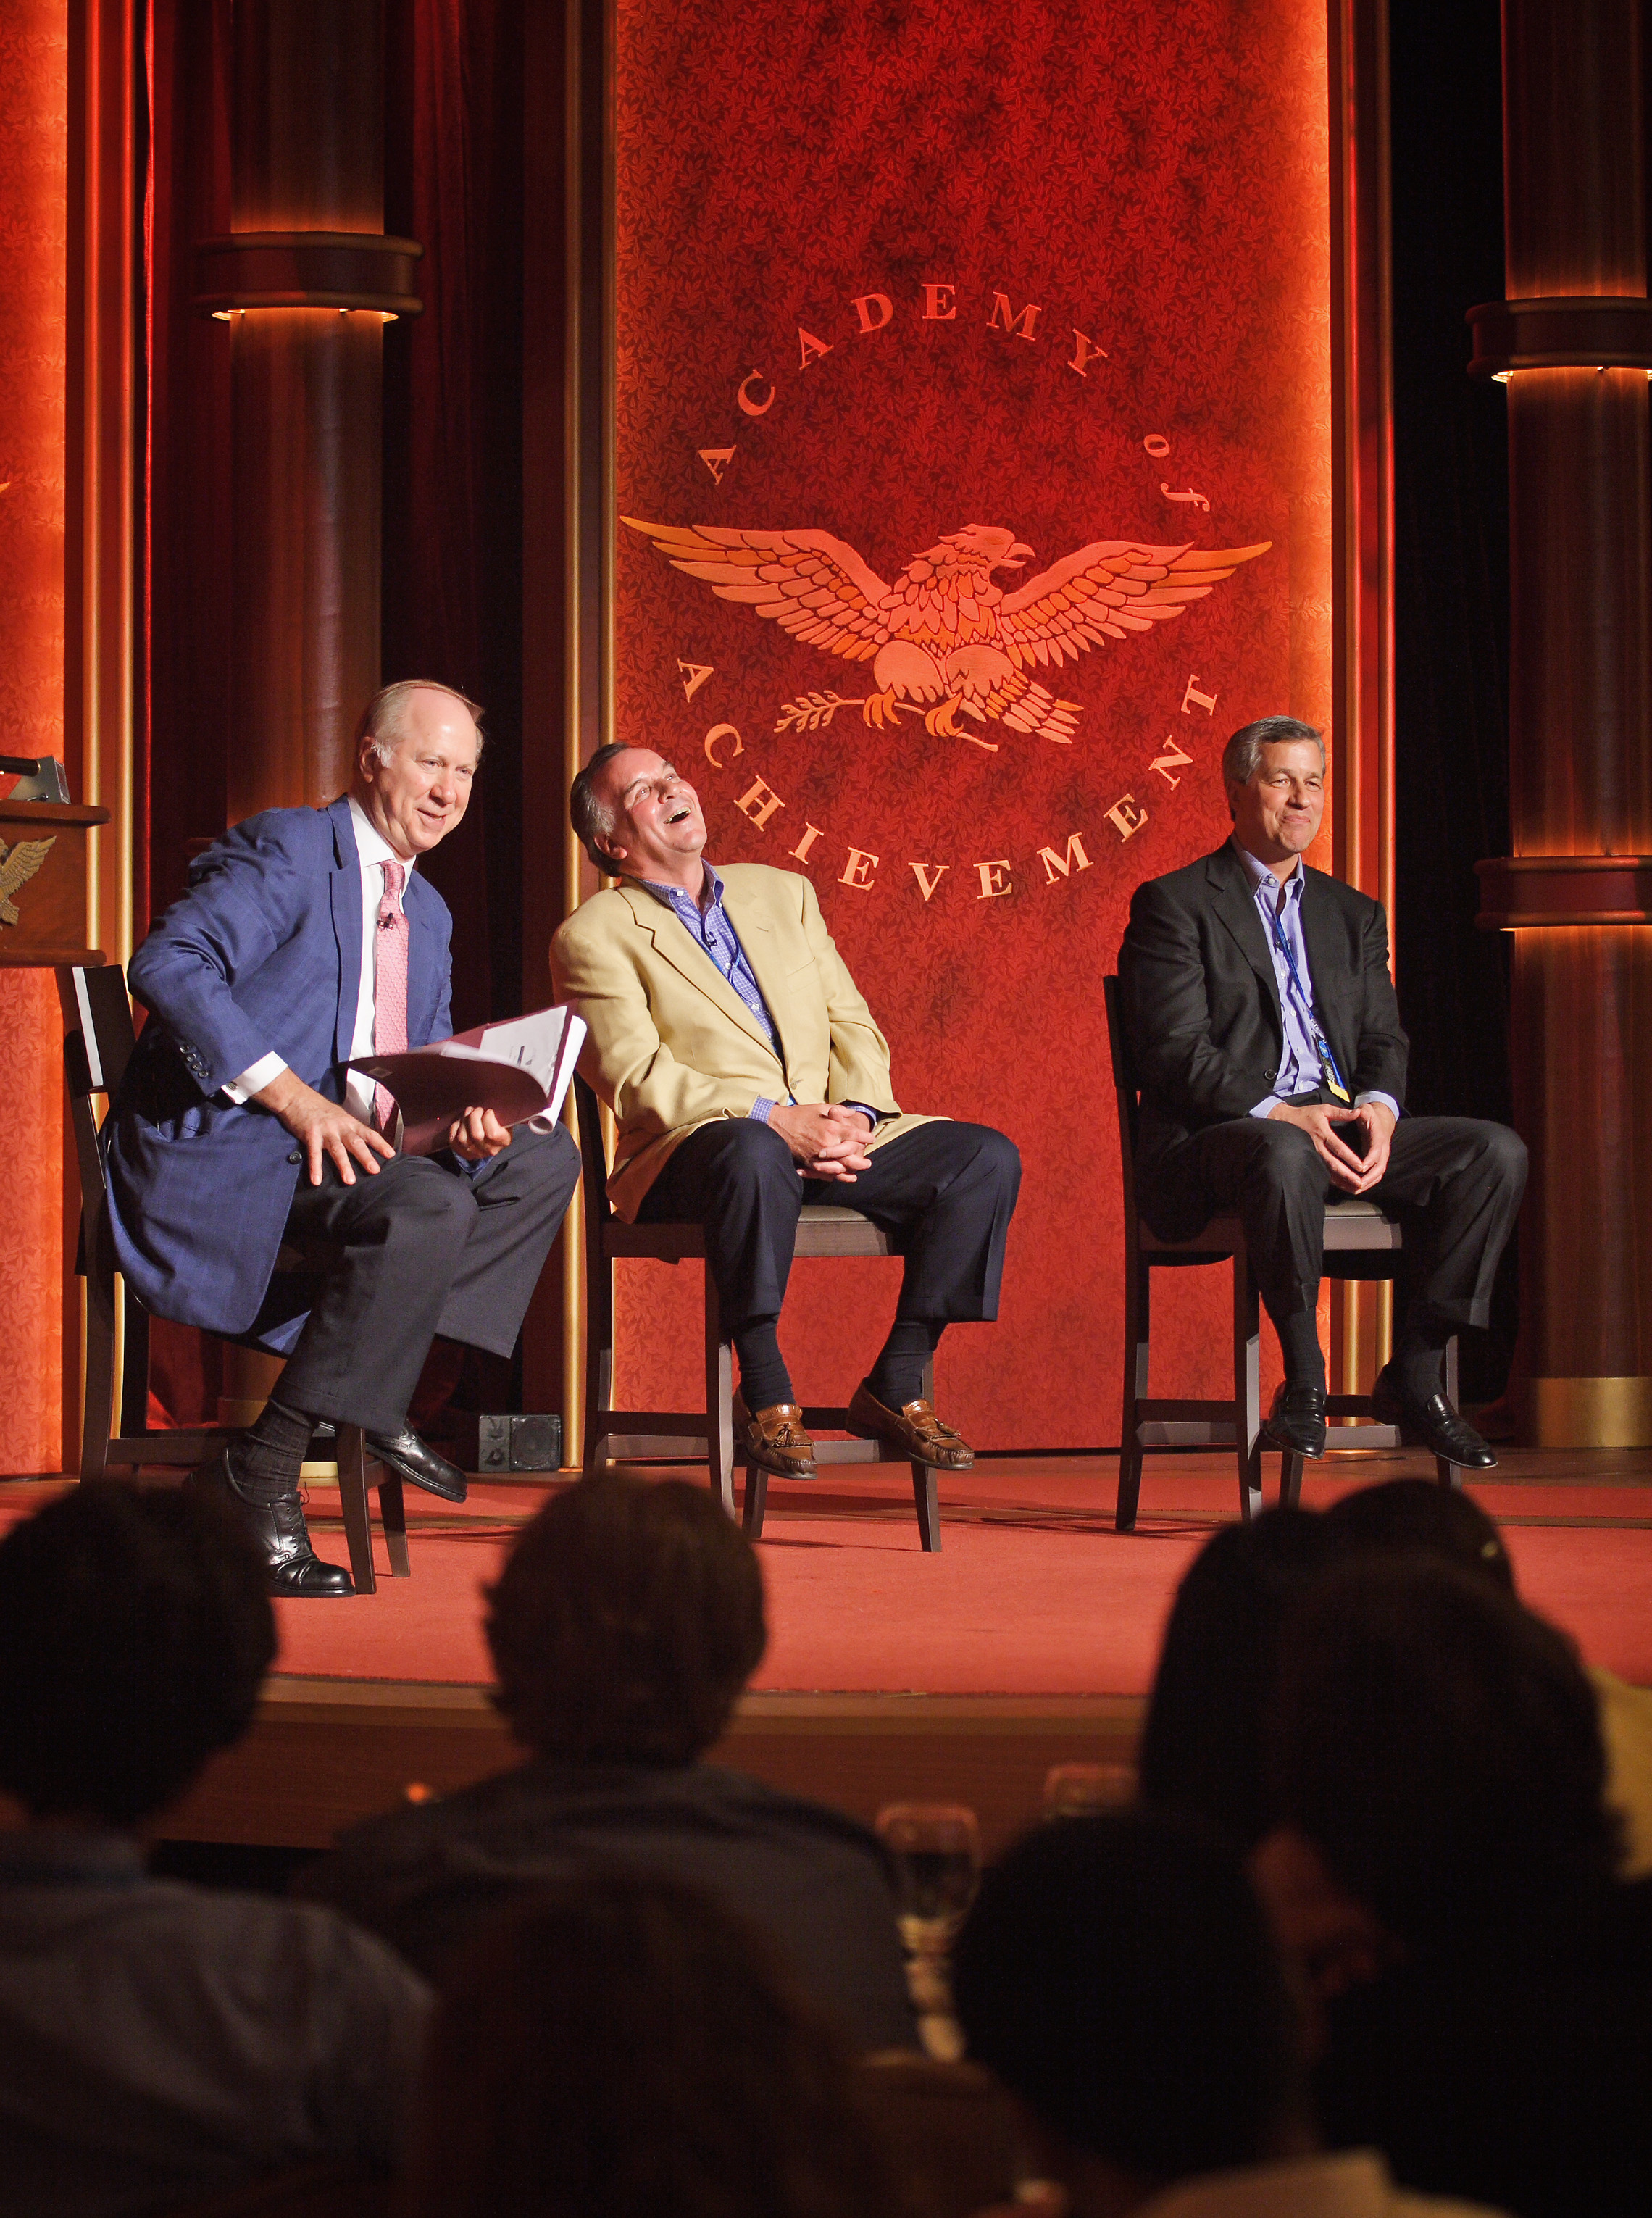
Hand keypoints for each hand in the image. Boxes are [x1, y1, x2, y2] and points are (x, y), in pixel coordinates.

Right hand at [257, 1070, 393, 1186]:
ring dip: (344, 1165)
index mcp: (349, 1123)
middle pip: (356, 1143)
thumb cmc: (319, 1108)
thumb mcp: (339, 1116)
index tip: (391, 1155)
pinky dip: (315, 1168)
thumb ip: (349, 1130)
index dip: (380, 1144)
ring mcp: (325, 1130)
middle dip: (366, 1157)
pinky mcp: (309, 1134)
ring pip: (337, 1149)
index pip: (369, 1133)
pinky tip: (317, 1180)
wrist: (297, 1096)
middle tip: (375, 1171)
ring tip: (350, 1181)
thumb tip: (362, 1144)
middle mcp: (340, 1127)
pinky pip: (313, 1154)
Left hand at [445, 1106, 513, 1160]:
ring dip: (463, 1122)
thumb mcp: (504, 1114)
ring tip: (468, 1113)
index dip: (488, 1118)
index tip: (488, 1111)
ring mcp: (476, 1153)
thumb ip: (500, 1112)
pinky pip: (453, 1140)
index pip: (493, 1134)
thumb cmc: (497, 1118)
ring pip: (463, 1138)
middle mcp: (490, 1150)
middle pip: (476, 1135)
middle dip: (474, 1117)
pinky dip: (455, 1129)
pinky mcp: (463, 1152)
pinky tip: (461, 1122)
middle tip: (476, 1110)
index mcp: (504, 1141)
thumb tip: (489, 1107)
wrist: (490, 1128)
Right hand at [766, 1103, 874, 1181]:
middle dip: (861, 1159)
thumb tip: (852, 1113)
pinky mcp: (810, 1162)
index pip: (854, 1134)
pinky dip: (833, 1175)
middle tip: (868, 1163)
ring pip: (839, 1166)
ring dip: (849, 1170)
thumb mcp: (821, 1107)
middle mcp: (827, 1142)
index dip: (865, 1137)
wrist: (780, 1124)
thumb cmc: (800, 1114)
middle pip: (850, 1155)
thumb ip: (839, 1111)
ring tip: (857, 1172)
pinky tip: (840, 1176)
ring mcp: (819, 1154)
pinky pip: (825, 1171)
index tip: (871, 1139)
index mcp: (832, 1127)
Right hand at [1267, 1099, 1368, 1192]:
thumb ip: (1342, 1113)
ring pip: (1328, 1170)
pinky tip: (1342, 1185)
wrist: (1286, 1121)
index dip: (1350, 1158)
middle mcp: (1319, 1146)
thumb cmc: (1306, 1114)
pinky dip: (1333, 1179)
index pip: (1339, 1149)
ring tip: (1353, 1187)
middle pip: (1334, 1164)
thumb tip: (1358, 1112)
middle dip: (1347, 1174)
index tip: (1361, 1166)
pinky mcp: (1311, 1158)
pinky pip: (1323, 1171)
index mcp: (1323, 1134)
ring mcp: (1314, 1154)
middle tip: (1360, 1183)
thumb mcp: (1324, 1109)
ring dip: (1341, 1180)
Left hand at [1345, 1099, 1395, 1192]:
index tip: (1362, 1167)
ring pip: (1377, 1175)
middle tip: (1358, 1184)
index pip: (1377, 1150)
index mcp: (1379, 1138)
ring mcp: (1381, 1158)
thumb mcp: (1366, 1109)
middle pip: (1379, 1168)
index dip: (1370, 1159)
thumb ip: (1362, 1111)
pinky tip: (1352, 1188)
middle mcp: (1382, 1150)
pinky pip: (1372, 1177)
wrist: (1381, 1120)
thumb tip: (1358, 1111)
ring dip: (1366, 1184)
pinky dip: (1364, 1184)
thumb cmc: (1370, 1115)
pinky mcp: (1376, 1163)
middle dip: (1369, 1178)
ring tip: (1353, 1189)